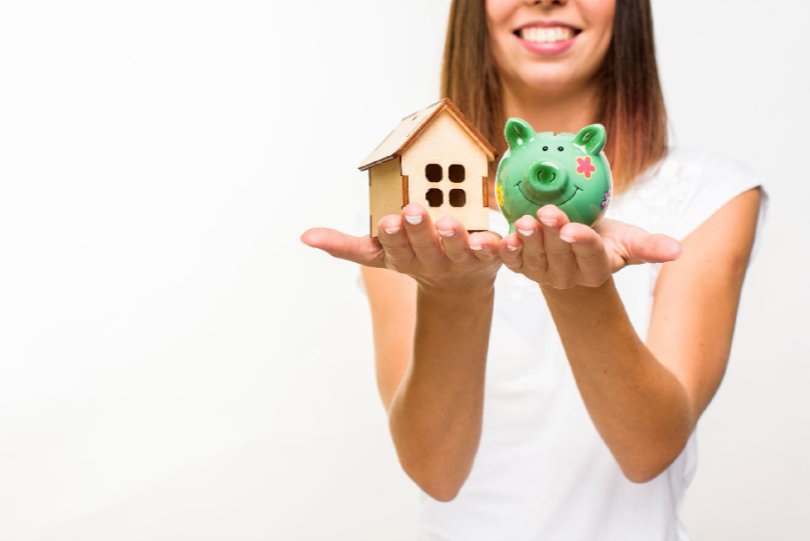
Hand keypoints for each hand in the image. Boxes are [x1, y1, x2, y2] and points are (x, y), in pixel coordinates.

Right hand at [301, 203, 501, 291]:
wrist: (460, 283)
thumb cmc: (414, 256)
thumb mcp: (379, 253)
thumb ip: (345, 246)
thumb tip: (305, 237)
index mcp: (403, 257)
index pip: (393, 249)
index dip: (392, 237)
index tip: (387, 223)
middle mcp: (431, 261)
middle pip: (423, 248)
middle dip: (417, 231)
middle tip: (412, 212)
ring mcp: (461, 261)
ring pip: (457, 250)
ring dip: (453, 238)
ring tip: (449, 223)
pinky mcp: (490, 258)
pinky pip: (495, 253)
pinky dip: (498, 246)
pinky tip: (499, 236)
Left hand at [498, 205, 681, 288]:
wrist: (573, 245)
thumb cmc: (605, 238)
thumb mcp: (628, 240)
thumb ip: (649, 246)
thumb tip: (677, 251)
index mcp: (596, 268)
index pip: (591, 256)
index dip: (582, 243)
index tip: (574, 230)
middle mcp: (568, 276)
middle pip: (559, 254)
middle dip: (551, 234)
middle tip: (546, 213)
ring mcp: (542, 273)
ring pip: (533, 257)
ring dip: (527, 240)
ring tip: (523, 221)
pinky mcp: (521, 267)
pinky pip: (510, 260)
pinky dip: (502, 249)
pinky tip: (496, 238)